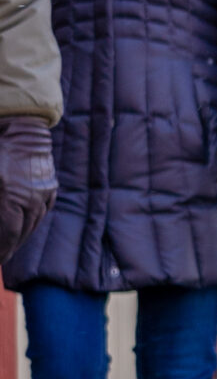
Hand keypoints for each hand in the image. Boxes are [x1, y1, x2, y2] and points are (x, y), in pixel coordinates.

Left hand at [0, 115, 54, 262]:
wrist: (20, 123)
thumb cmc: (0, 148)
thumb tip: (1, 223)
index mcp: (12, 195)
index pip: (9, 233)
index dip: (3, 249)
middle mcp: (31, 197)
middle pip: (21, 231)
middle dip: (10, 245)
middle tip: (2, 255)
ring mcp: (42, 191)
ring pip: (34, 222)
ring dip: (22, 235)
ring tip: (12, 243)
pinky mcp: (49, 184)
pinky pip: (43, 208)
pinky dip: (34, 219)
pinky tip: (27, 223)